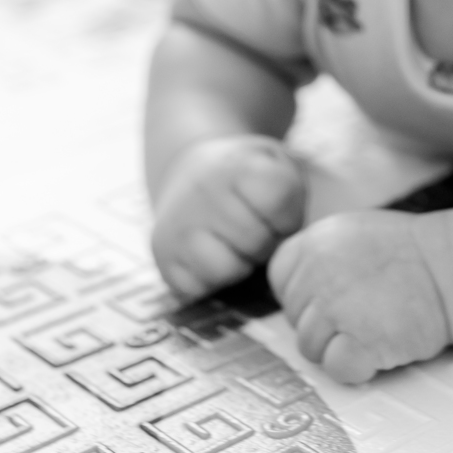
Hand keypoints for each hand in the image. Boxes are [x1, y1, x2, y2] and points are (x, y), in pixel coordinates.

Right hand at [151, 136, 305, 300]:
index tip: (274, 210)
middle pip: (257, 243)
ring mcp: (178, 223)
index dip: (287, 216)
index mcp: (238, 164)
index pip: (279, 203)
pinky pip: (198, 288)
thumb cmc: (247, 177)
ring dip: (239, 265)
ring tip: (234, 245)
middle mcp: (202, 190)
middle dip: (265, 243)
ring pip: (227, 270)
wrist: (191, 173)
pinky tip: (211, 256)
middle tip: (254, 229)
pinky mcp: (161, 254)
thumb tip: (282, 247)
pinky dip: (211, 281)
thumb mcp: (277, 166)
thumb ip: (291, 195)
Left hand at [268, 210, 451, 384]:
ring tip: (376, 326)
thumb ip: (321, 257)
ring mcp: (334, 308)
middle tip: (364, 312)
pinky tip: (381, 346)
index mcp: (314, 242)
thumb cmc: (412, 255)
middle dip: (325, 323)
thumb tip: (299, 289)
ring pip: (311, 349)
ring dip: (341, 346)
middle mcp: (316, 272)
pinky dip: (358, 366)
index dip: (306, 294)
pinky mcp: (356, 342)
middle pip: (296, 318)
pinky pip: (336, 368)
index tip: (333, 295)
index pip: (282, 279)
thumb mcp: (355, 234)